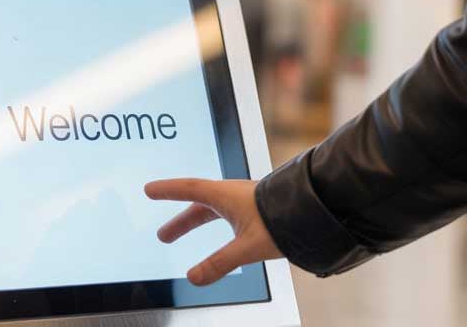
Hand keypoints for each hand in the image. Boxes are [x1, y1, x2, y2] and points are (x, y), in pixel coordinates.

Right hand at [145, 178, 282, 285]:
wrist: (317, 209)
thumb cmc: (284, 220)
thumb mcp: (248, 247)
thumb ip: (219, 263)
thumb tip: (194, 277)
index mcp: (225, 195)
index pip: (188, 190)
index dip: (167, 190)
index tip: (149, 189)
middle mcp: (234, 194)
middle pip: (199, 205)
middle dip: (180, 221)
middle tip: (164, 236)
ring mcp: (247, 200)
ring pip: (214, 209)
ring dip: (196, 220)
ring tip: (185, 233)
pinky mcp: (259, 207)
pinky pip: (228, 212)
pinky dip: (216, 221)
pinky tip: (224, 233)